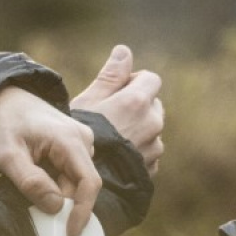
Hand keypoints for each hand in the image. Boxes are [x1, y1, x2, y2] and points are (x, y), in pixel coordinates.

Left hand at [0, 86, 101, 235]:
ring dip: (56, 194)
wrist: (4, 102)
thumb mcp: (8, 156)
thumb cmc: (4, 126)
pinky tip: (37, 183)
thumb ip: (31, 182)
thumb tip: (56, 207)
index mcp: (70, 140)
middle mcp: (83, 140)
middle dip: (63, 206)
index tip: (71, 235)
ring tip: (29, 189)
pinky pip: (71, 174)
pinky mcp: (75, 146)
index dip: (82, 213)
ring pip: (75, 182)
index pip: (89, 183)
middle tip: (36, 216)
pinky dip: (56, 186)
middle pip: (81, 186)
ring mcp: (81, 142)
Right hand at [71, 45, 163, 173]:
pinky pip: (148, 154)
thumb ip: (110, 76)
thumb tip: (124, 51)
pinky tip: (115, 160)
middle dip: (136, 108)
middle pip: (152, 105)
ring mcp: (155, 147)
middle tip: (110, 120)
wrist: (84, 184)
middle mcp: (153, 122)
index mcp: (137, 101)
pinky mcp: (152, 168)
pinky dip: (136, 154)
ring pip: (151, 131)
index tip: (115, 94)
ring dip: (137, 132)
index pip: (151, 79)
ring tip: (111, 143)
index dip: (133, 82)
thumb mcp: (88, 103)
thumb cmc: (80, 140)